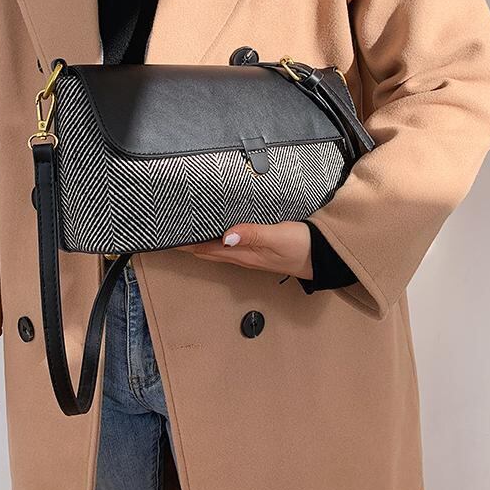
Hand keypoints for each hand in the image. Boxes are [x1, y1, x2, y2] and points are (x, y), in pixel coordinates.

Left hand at [177, 221, 312, 277]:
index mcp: (243, 254)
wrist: (324, 258)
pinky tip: (215, 231)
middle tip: (167, 231)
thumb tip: (224, 236)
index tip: (166, 238)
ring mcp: (250, 254)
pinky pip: (230, 244)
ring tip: (183, 231)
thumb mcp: (277, 237)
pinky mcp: (258, 248)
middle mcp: (242, 256)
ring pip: (217, 248)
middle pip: (207, 250)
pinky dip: (217, 238)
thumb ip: (252, 234)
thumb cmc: (302, 247)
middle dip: (187, 243)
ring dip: (200, 241)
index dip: (185, 245)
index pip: (205, 249)